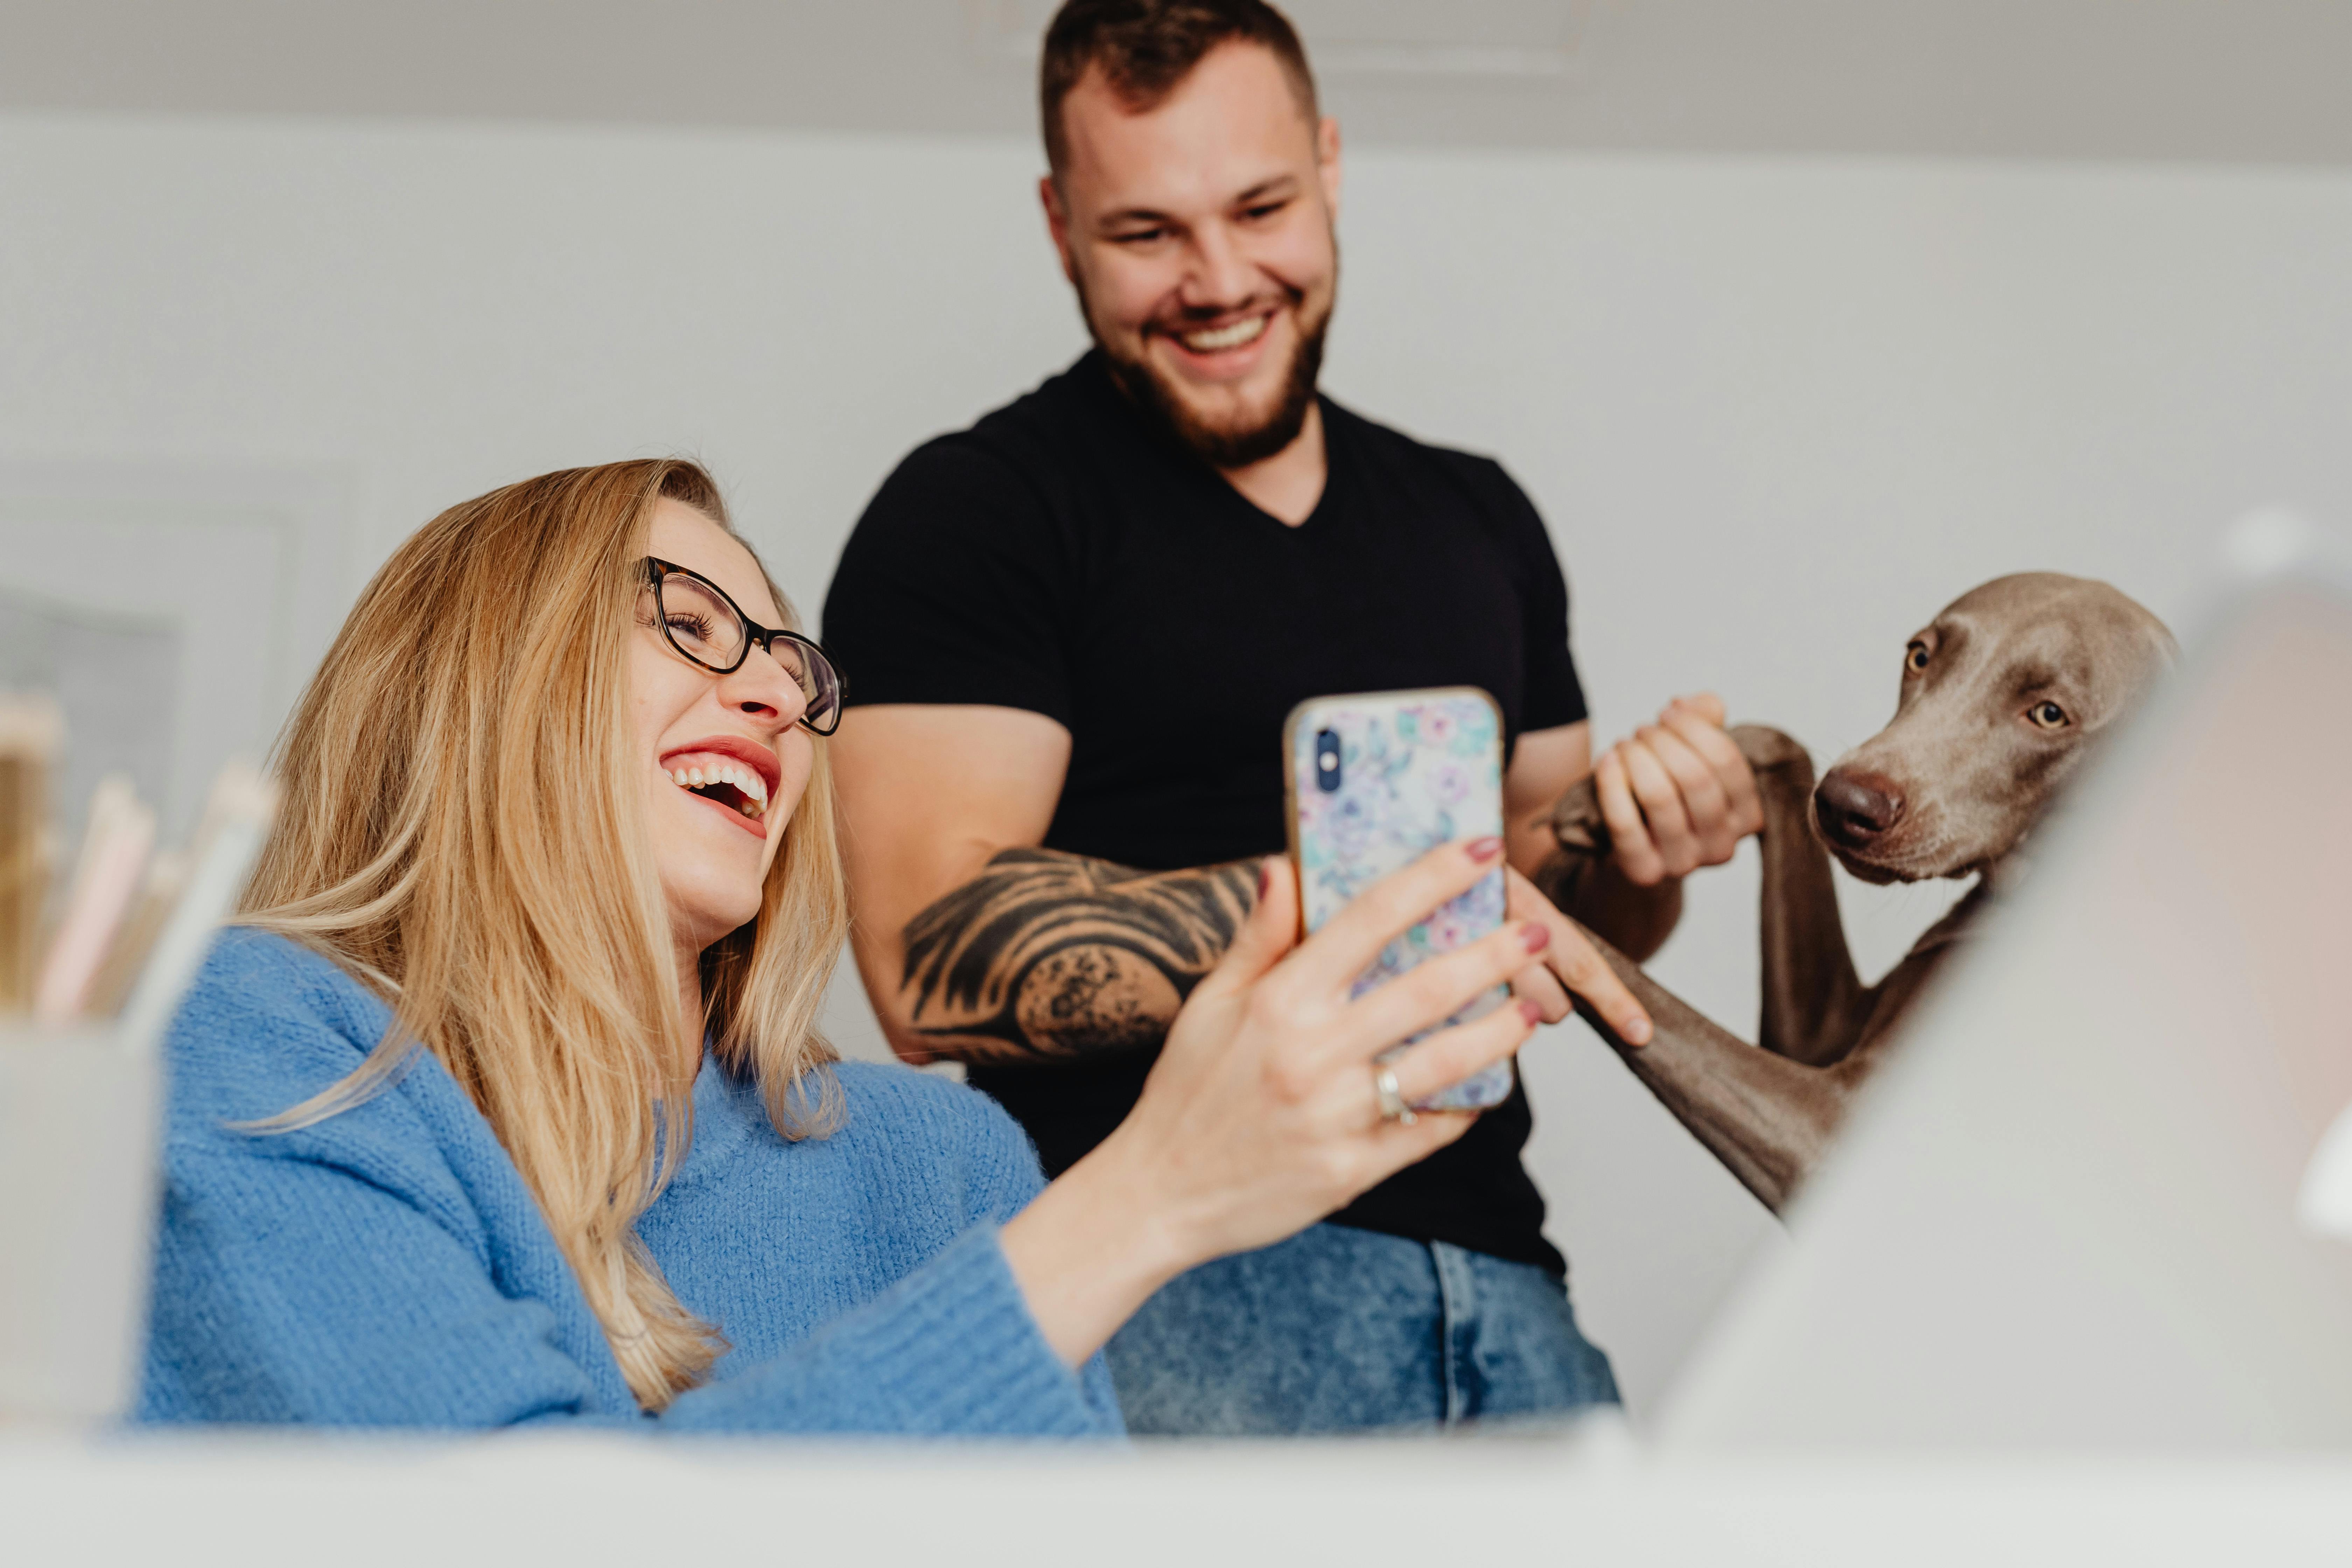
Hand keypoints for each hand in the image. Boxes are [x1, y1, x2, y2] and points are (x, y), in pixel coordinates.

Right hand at [1001, 836, 1641, 1364]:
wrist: (1158, 1195)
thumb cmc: (1185, 1091)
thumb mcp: (1208, 1004)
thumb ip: (1257, 937)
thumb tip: (1283, 865)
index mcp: (1277, 1003)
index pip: (1368, 920)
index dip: (1431, 879)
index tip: (1479, 851)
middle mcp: (1311, 1055)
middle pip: (1426, 990)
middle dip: (1494, 955)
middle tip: (1537, 931)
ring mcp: (1335, 1116)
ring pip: (1444, 1065)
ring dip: (1499, 1032)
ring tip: (1534, 1007)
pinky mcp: (1350, 1170)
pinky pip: (1426, 1133)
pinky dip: (1465, 1108)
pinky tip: (1488, 1086)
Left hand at [1592, 693, 1763, 887]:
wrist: (1638, 843)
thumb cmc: (1674, 791)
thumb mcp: (1697, 753)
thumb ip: (1706, 720)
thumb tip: (1691, 704)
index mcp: (1748, 816)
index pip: (1727, 762)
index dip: (1693, 727)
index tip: (1668, 713)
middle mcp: (1723, 846)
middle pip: (1694, 778)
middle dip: (1662, 741)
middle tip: (1643, 730)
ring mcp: (1685, 864)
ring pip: (1659, 797)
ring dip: (1636, 758)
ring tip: (1626, 745)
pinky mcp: (1645, 872)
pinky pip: (1624, 823)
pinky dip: (1611, 784)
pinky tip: (1606, 761)